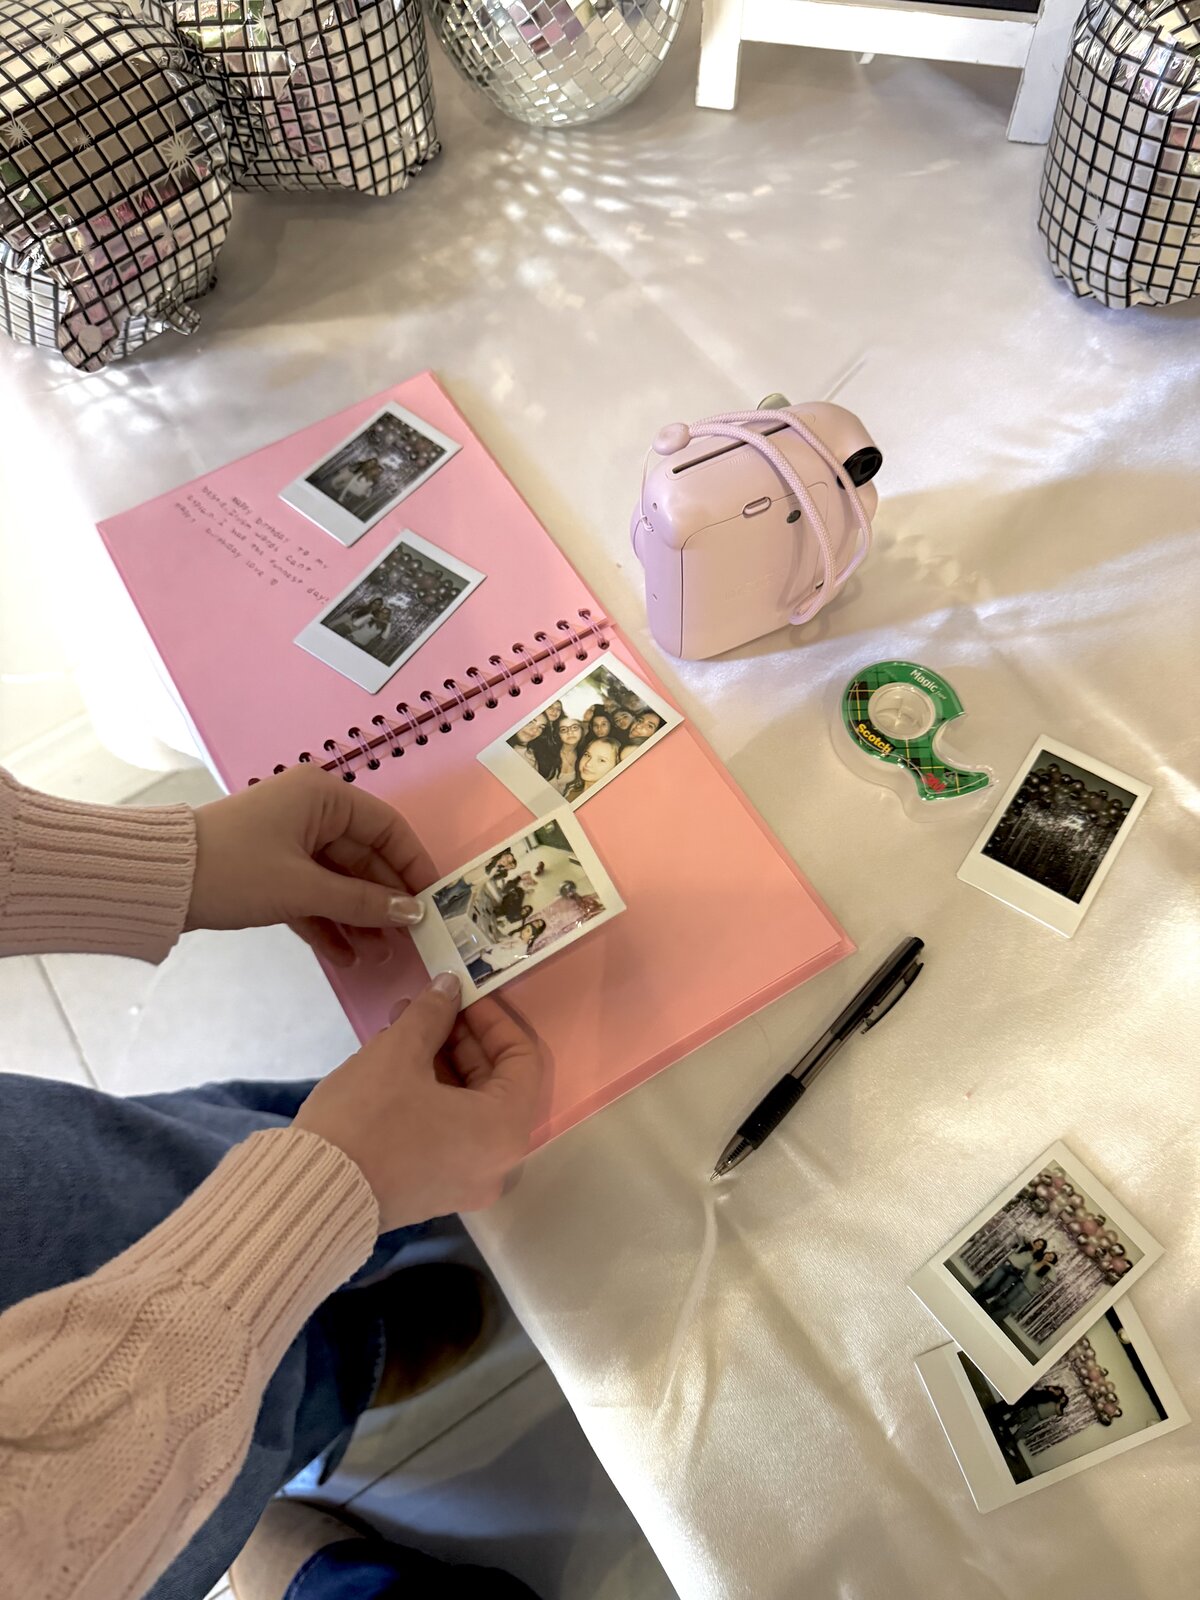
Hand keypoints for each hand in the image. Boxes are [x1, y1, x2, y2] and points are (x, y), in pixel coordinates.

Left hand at [186, 766, 435, 965]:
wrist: (160, 882)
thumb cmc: (236, 870)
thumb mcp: (303, 888)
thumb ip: (362, 901)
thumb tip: (413, 913)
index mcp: (324, 796)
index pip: (388, 828)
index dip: (414, 865)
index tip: (435, 901)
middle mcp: (312, 811)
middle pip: (365, 858)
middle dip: (384, 901)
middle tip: (410, 939)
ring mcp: (291, 840)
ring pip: (339, 880)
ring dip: (359, 918)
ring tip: (381, 956)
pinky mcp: (272, 869)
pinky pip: (313, 894)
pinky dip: (328, 922)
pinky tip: (347, 957)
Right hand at [294, 975, 543, 1228]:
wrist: (309, 1193)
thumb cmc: (366, 1119)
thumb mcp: (399, 1054)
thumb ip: (433, 1014)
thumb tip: (449, 987)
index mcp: (503, 1130)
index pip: (522, 1059)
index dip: (494, 1020)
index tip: (462, 997)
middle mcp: (496, 1163)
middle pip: (495, 1083)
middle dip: (459, 1038)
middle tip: (424, 1006)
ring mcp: (465, 1181)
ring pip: (467, 1106)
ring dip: (440, 1062)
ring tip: (399, 1026)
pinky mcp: (434, 1190)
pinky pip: (449, 1131)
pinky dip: (431, 1095)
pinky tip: (394, 1063)